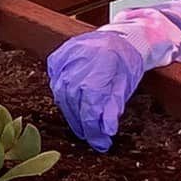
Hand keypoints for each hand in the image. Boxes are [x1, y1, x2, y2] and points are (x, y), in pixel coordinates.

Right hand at [45, 28, 144, 151]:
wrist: (119, 37)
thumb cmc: (125, 62)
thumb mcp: (125, 86)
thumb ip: (113, 108)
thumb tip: (106, 131)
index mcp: (98, 70)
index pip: (89, 109)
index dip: (93, 129)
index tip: (101, 143)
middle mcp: (76, 64)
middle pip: (73, 104)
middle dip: (82, 125)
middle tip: (91, 137)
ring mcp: (63, 60)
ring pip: (61, 96)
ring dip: (71, 114)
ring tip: (82, 126)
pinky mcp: (56, 59)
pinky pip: (55, 83)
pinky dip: (62, 97)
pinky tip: (71, 106)